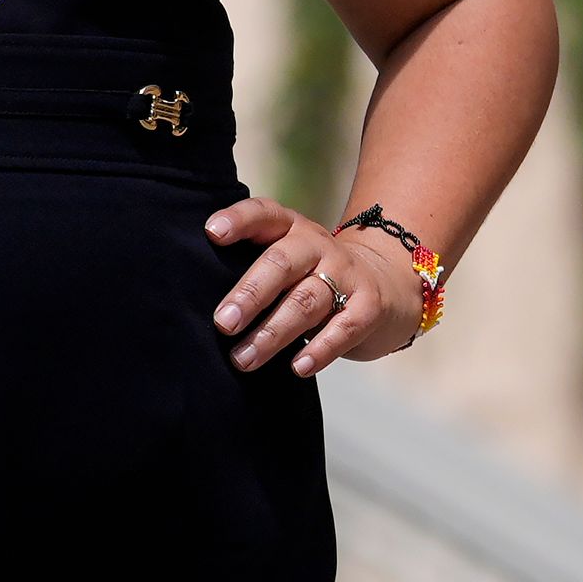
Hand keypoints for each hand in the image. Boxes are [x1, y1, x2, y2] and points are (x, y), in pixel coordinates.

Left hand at [202, 198, 423, 376]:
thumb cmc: (313, 276)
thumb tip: (195, 302)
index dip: (238, 219)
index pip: (263, 213)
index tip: (211, 233)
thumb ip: (253, 268)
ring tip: (245, 359)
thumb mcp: (287, 260)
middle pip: (281, 263)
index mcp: (290, 228)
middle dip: (250, 294)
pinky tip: (298, 368)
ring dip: (273, 333)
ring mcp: (346, 273)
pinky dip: (320, 349)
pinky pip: (344, 328)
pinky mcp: (369, 305)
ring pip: (306, 301)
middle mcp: (317, 245)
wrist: (387, 282)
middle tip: (223, 324)